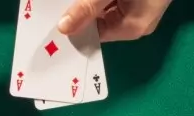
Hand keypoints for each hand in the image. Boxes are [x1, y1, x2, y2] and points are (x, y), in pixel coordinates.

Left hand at [57, 0, 171, 41]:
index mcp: (131, 28)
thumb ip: (88, 8)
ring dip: (91, 2)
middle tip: (57, 6)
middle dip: (81, 10)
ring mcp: (140, 8)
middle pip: (99, 20)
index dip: (74, 27)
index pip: (95, 35)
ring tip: (68, 2)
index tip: (53, 21)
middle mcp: (136, 22)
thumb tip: (64, 27)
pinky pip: (115, 2)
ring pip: (106, 8)